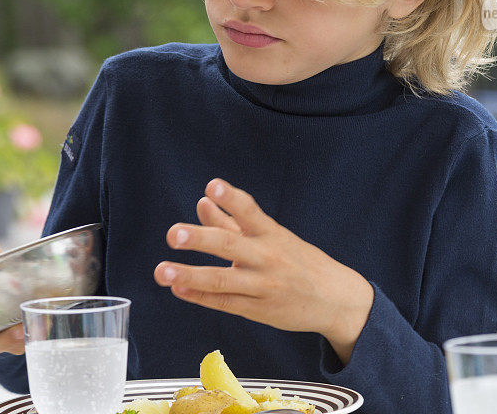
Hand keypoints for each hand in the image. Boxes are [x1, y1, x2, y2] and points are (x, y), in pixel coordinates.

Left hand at [154, 179, 373, 364]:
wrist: (334, 297)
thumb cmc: (298, 260)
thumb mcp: (271, 235)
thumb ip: (233, 220)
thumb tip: (202, 202)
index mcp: (271, 233)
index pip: (251, 211)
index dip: (232, 198)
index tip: (212, 186)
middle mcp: (267, 257)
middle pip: (231, 245)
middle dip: (200, 239)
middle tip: (173, 234)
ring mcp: (263, 286)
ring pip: (223, 281)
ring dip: (190, 275)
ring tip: (162, 270)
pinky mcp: (258, 311)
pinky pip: (225, 303)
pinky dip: (200, 296)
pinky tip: (178, 288)